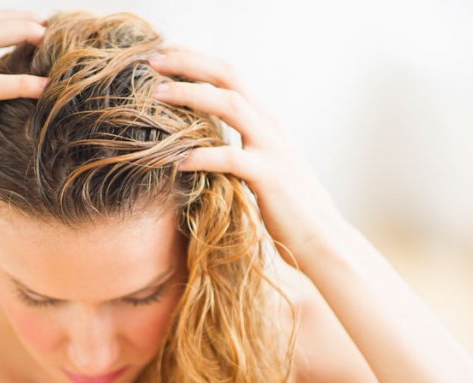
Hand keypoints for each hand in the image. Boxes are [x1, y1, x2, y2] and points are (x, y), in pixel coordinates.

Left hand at [148, 46, 348, 272]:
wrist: (320, 237)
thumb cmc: (283, 203)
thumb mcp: (260, 162)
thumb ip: (238, 142)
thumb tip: (200, 135)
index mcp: (266, 118)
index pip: (229, 74)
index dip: (195, 60)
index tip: (160, 55)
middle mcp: (271, 124)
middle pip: (229, 76)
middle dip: (189, 63)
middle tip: (151, 60)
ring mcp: (273, 148)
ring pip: (231, 105)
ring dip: (190, 95)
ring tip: (156, 95)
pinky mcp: (270, 177)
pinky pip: (231, 158)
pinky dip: (201, 156)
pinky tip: (177, 162)